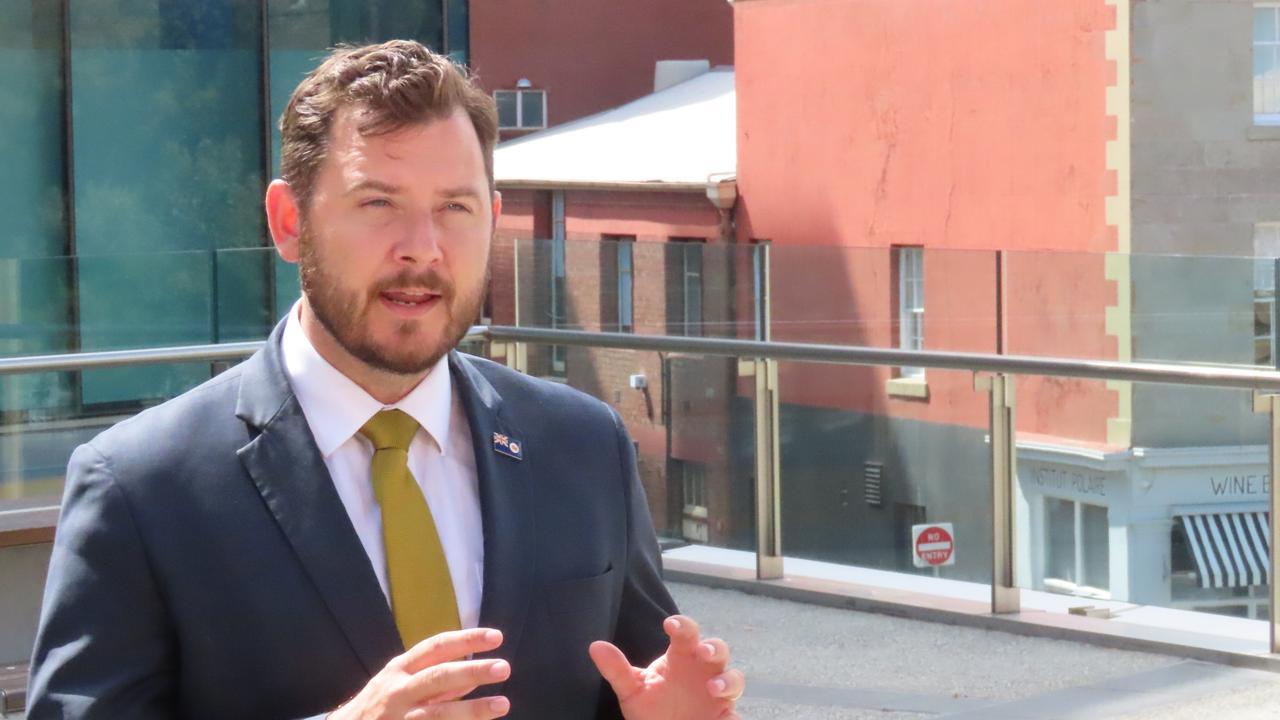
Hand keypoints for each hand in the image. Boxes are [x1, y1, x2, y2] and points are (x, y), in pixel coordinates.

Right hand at [329, 628, 510, 719]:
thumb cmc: (380, 704)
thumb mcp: (401, 683)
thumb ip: (436, 680)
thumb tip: (473, 676)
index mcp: (400, 669)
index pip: (437, 647)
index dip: (466, 640)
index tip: (497, 637)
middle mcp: (399, 691)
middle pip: (439, 677)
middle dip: (472, 671)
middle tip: (504, 667)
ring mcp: (400, 718)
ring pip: (438, 713)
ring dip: (472, 709)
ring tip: (502, 704)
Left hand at [589, 615, 744, 719]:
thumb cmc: (651, 708)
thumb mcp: (632, 690)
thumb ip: (617, 670)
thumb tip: (595, 646)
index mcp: (682, 657)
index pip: (686, 633)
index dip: (682, 625)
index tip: (670, 625)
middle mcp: (703, 670)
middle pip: (718, 650)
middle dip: (713, 649)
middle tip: (702, 652)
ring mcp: (718, 693)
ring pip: (734, 678)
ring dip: (728, 680)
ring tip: (714, 688)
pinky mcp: (725, 715)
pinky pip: (736, 714)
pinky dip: (734, 716)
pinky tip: (726, 718)